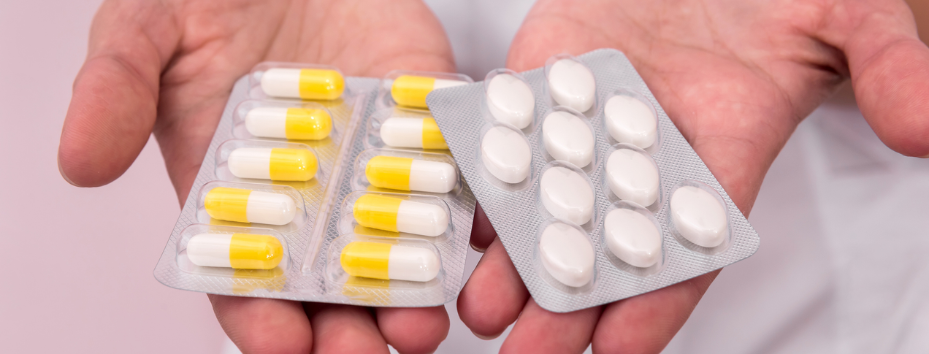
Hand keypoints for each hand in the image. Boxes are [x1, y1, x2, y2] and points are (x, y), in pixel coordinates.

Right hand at [58, 0, 456, 351]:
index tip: (282, 344)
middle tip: (367, 351)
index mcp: (238, 196)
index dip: (261, 319)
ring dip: (413, 294)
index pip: (248, 281)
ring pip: (398, 249)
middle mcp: (311, 195)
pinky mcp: (426, 123)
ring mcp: (374, 164)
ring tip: (423, 320)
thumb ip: (115, 91)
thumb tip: (78, 162)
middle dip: (349, 330)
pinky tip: (471, 242)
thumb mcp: (145, 31)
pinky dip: (464, 212)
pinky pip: (452, 177)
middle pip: (332, 286)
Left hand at [458, 0, 928, 351]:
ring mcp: (587, 119)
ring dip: (509, 255)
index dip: (654, 306)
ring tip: (475, 305)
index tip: (619, 353)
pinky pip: (507, 127)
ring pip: (545, 201)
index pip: (687, 253)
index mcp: (718, 164)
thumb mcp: (851, 19)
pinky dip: (481, 167)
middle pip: (602, 247)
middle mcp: (645, 158)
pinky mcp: (542, 75)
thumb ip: (887, 70)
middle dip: (564, 306)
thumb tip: (926, 129)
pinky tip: (453, 208)